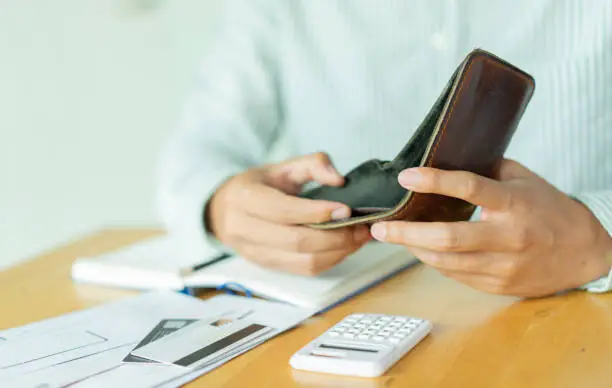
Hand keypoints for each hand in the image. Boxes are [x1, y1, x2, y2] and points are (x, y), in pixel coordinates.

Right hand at [207, 152, 369, 274]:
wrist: (224, 209)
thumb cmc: (258, 185)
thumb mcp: (283, 166)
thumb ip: (313, 164)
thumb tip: (339, 180)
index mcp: (245, 198)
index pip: (284, 211)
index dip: (317, 212)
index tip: (347, 209)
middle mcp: (244, 229)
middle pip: (296, 241)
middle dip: (335, 237)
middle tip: (361, 227)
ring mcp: (254, 252)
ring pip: (303, 262)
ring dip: (337, 253)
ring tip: (358, 238)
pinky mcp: (267, 266)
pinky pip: (303, 270)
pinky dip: (329, 261)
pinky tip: (344, 248)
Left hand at [370, 159, 611, 296]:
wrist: (585, 254)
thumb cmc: (551, 211)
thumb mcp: (525, 180)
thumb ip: (490, 168)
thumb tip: (450, 156)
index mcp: (513, 203)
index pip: (469, 188)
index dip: (434, 181)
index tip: (406, 177)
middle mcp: (507, 237)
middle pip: (447, 237)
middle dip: (406, 233)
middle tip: (380, 228)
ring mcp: (502, 265)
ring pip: (445, 261)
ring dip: (414, 249)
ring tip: (394, 237)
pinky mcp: (498, 285)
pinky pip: (455, 274)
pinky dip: (434, 262)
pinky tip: (422, 250)